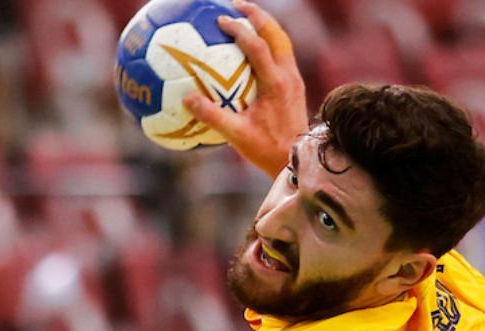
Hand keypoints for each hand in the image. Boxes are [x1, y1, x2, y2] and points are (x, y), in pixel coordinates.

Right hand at [183, 0, 307, 176]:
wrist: (297, 161)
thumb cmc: (266, 150)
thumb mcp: (236, 135)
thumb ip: (211, 116)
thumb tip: (187, 99)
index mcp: (275, 84)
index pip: (258, 47)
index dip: (239, 30)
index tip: (221, 20)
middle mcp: (288, 77)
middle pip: (277, 35)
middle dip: (257, 16)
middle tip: (236, 4)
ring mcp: (294, 80)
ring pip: (282, 42)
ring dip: (265, 27)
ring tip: (245, 19)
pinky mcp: (294, 87)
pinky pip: (280, 56)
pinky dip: (266, 45)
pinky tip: (250, 49)